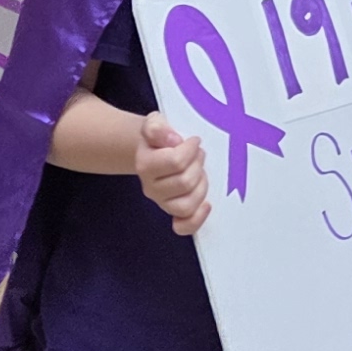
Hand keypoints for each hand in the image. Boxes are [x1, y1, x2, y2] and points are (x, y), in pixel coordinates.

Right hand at [134, 113, 210, 234]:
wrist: (153, 149)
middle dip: (197, 165)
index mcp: (145, 165)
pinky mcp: (174, 212)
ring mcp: (163, 203)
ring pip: (186, 205)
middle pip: (184, 183)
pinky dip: (197, 219)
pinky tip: (206, 205)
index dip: (190, 149)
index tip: (194, 141)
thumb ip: (157, 127)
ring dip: (200, 186)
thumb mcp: (154, 124)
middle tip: (198, 154)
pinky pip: (183, 226)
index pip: (175, 162)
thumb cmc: (158, 138)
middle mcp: (151, 188)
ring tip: (200, 171)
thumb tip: (172, 139)